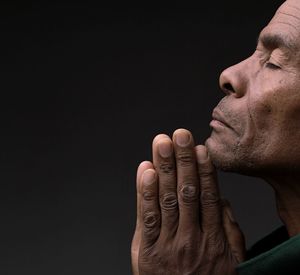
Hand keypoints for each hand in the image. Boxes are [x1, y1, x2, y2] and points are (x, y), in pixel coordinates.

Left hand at [131, 129, 245, 274]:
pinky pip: (145, 219)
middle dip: (182, 161)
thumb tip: (221, 200)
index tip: (199, 148)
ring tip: (161, 144)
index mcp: (213, 239)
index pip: (208, 196)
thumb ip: (229, 230)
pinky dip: (145, 194)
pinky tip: (145, 171)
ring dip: (163, 169)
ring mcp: (168, 244)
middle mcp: (191, 238)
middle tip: (178, 135)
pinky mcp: (147, 252)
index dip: (204, 170)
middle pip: (186, 192)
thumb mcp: (231, 261)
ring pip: (166, 200)